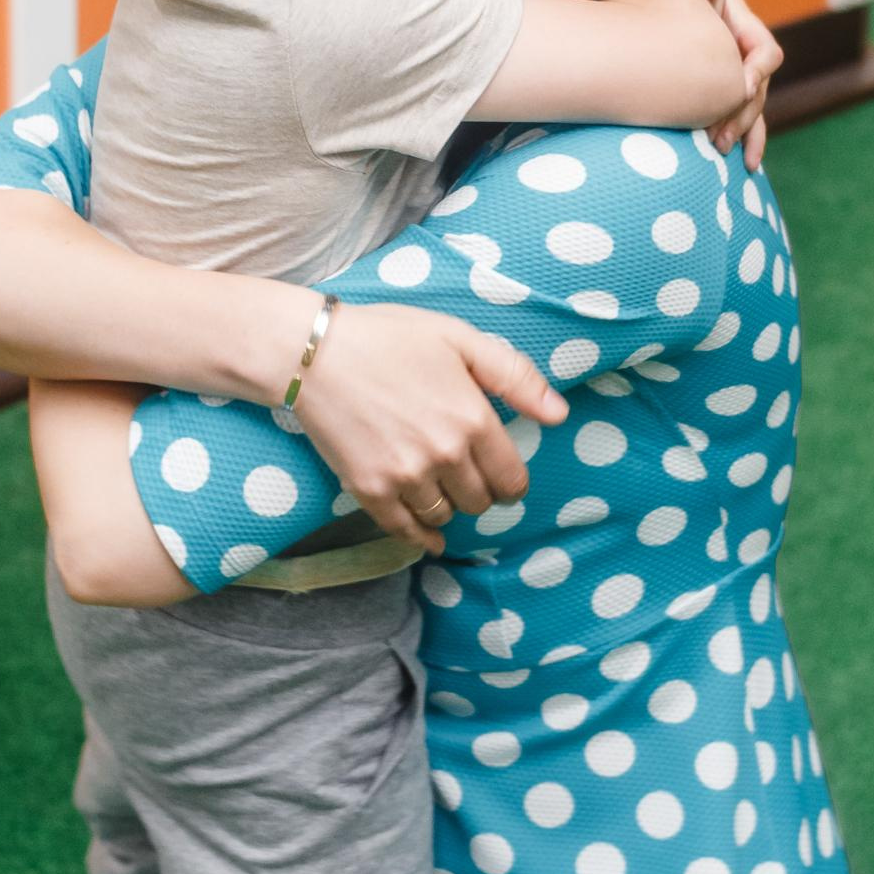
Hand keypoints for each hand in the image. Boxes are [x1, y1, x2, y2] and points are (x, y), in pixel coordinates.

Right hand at [291, 305, 567, 549]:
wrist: (313, 351)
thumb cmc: (388, 336)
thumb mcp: (459, 338)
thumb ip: (514, 376)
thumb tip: (559, 414)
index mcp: (472, 419)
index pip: (511, 480)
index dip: (511, 482)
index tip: (503, 477)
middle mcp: (443, 455)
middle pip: (479, 502)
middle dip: (479, 491)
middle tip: (467, 475)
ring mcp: (404, 476)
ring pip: (444, 517)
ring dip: (448, 506)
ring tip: (440, 486)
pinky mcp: (369, 489)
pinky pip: (405, 531)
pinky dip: (421, 538)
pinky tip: (429, 537)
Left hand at [685, 0, 782, 167]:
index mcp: (745, 26)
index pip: (765, 51)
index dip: (756, 70)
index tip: (741, 88)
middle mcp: (745, 53)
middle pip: (757, 88)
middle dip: (743, 115)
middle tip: (721, 139)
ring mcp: (735, 74)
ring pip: (752, 109)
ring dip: (745, 133)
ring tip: (735, 159)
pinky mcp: (721, 91)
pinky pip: (739, 118)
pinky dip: (743, 139)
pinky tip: (742, 165)